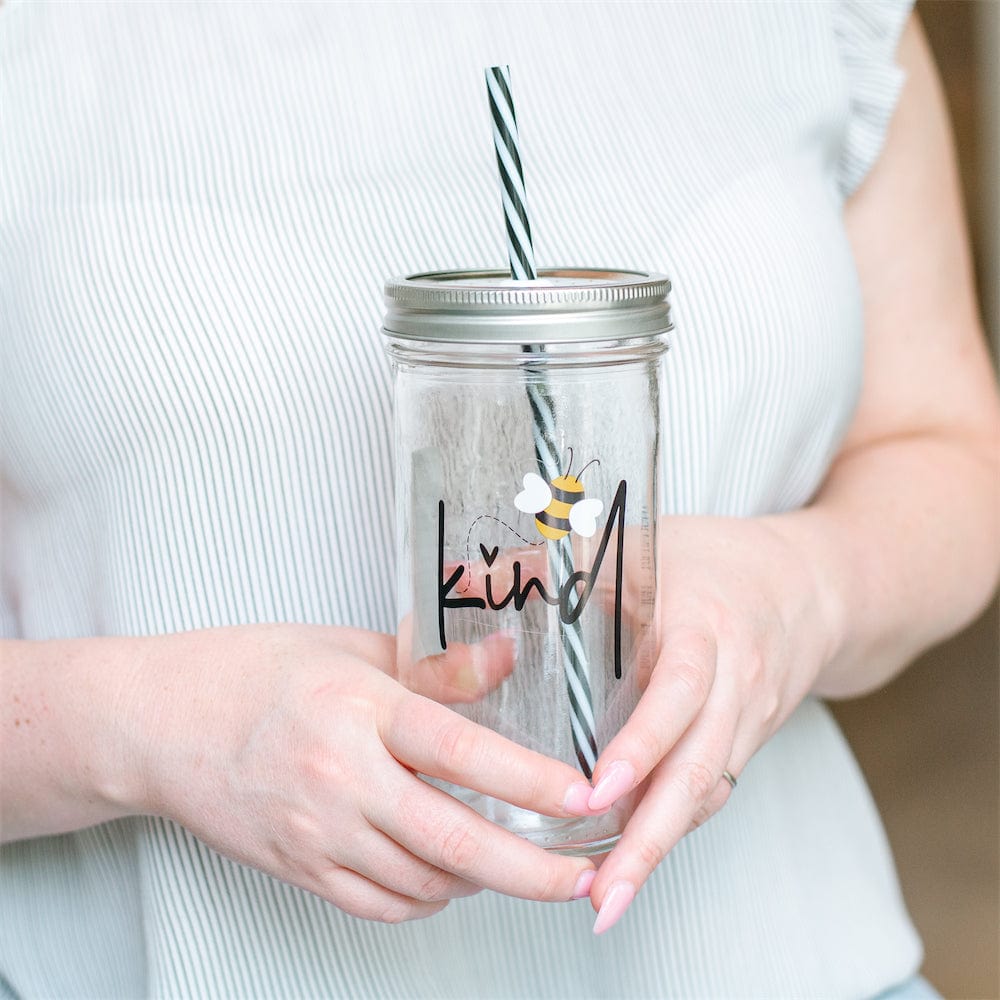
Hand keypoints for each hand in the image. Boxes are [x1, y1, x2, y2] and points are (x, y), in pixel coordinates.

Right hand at [120, 624, 597, 922]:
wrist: (160, 723)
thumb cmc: (252, 672)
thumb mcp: (347, 647)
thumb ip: (433, 663)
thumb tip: (506, 659)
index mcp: (360, 709)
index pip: (463, 751)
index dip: (533, 780)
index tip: (585, 795)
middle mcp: (341, 778)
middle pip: (455, 841)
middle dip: (534, 870)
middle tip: (585, 875)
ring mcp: (317, 833)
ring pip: (425, 883)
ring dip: (484, 881)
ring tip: (522, 864)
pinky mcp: (299, 869)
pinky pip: (380, 905)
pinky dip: (428, 899)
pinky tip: (447, 876)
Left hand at [584, 515, 839, 931]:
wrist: (807, 584)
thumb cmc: (710, 558)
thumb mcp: (637, 543)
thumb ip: (549, 565)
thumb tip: (456, 579)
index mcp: (703, 625)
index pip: (678, 691)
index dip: (642, 743)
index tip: (597, 791)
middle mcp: (733, 680)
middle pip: (700, 768)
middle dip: (650, 837)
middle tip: (601, 894)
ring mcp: (747, 717)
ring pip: (707, 792)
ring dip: (658, 849)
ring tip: (607, 901)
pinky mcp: (747, 742)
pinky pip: (712, 791)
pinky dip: (673, 828)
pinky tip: (633, 861)